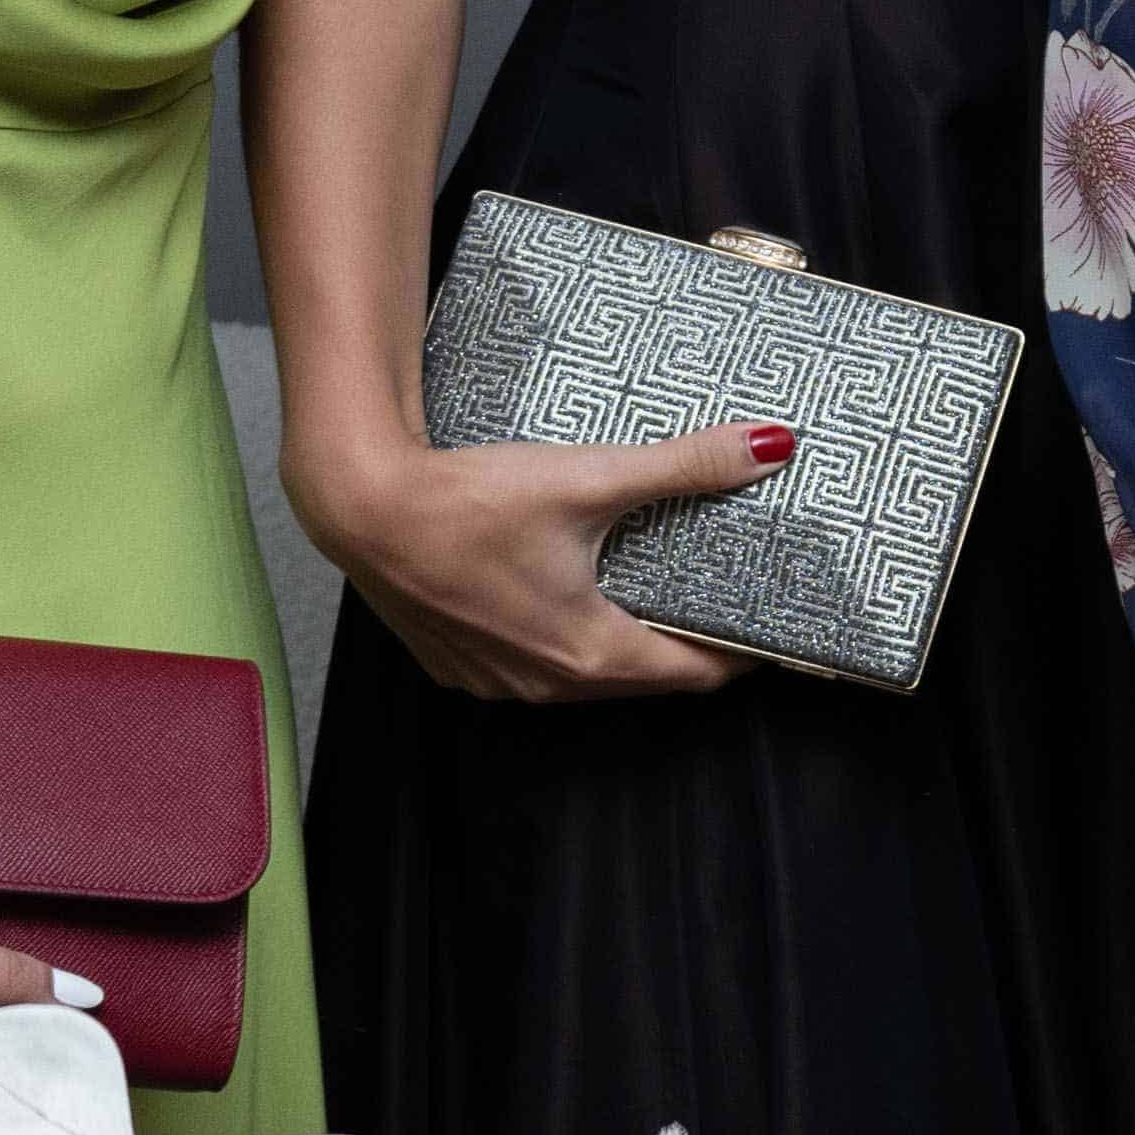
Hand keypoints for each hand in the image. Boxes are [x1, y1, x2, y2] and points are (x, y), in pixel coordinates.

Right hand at [300, 424, 792, 700]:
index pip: (697, 675)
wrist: (361, 506)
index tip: (768, 619)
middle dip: (685, 641)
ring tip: (654, 587)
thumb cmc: (469, 500)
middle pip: (644, 677)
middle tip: (720, 593)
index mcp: (590, 655)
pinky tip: (570, 591)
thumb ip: (685, 466)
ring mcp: (497, 683)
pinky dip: (564, 638)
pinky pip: (534, 667)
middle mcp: (546, 687)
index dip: (740, 649)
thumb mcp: (589, 475)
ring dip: (622, 639)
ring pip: (588, 675)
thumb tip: (772, 447)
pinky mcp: (460, 666)